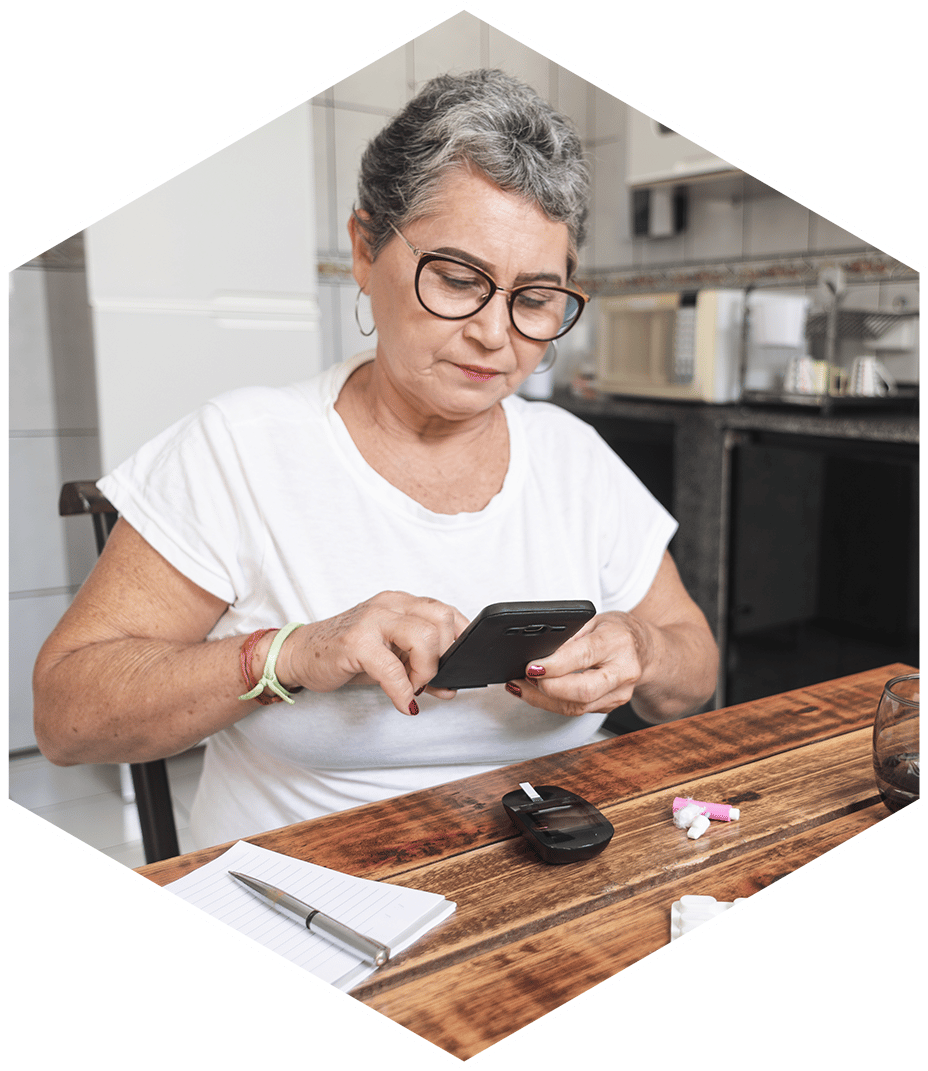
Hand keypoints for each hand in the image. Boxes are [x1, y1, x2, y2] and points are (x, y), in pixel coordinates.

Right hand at [273, 591, 467, 715]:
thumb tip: (451, 687)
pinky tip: (402, 702)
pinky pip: (392, 669)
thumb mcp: (391, 659)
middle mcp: (388, 605)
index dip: (460, 639)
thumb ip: (421, 668)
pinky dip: (403, 691)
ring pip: (423, 637)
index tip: (460, 663)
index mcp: (400, 602)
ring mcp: (371, 620)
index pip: (447, 611)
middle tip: (428, 679)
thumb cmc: (346, 654)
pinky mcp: (355, 643)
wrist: (299, 655)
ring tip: (412, 687)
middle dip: (444, 657)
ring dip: (426, 671)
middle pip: (442, 620)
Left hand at [506, 612, 652, 716]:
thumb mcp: (593, 620)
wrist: (643, 648)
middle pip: (583, 691)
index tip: (531, 667)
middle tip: (525, 678)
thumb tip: (538, 652)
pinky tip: (536, 694)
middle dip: (548, 689)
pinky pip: (578, 711)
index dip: (555, 665)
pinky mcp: (611, 706)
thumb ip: (569, 634)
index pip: (584, 656)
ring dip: (544, 700)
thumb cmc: (614, 631)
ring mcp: (620, 693)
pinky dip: (552, 704)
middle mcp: (624, 671)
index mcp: (617, 642)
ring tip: (520, 687)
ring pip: (577, 707)